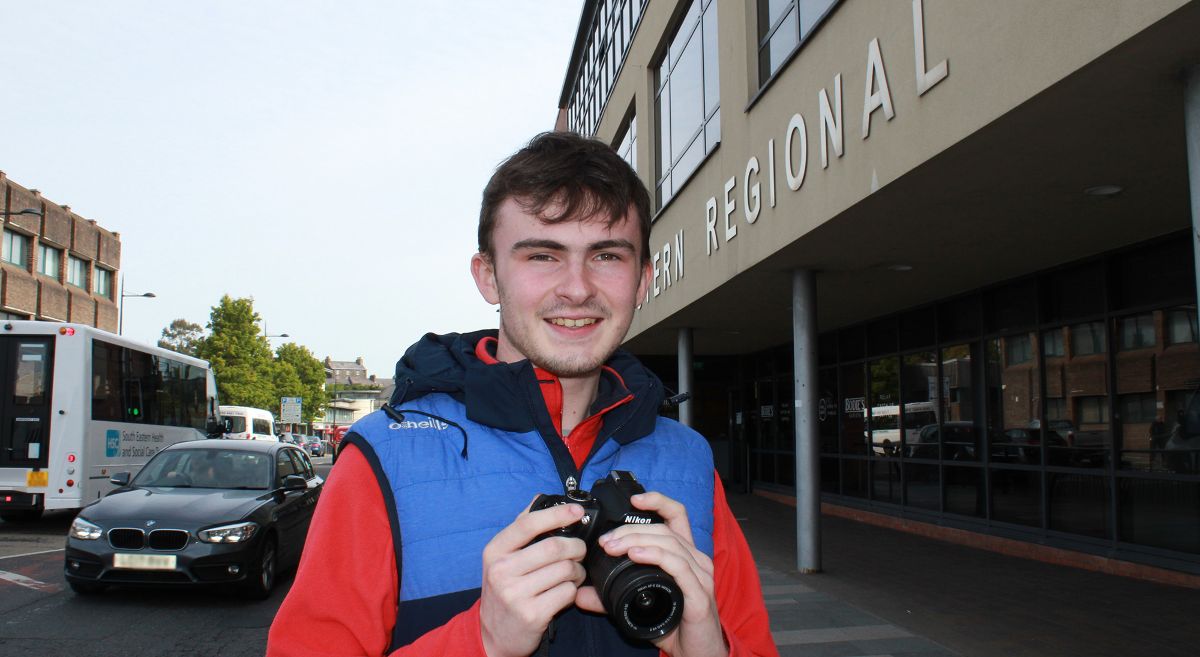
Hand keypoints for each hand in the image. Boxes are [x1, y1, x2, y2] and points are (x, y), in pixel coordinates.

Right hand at [479, 499, 588, 656]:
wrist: (494, 634)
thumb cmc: (504, 589)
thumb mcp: (502, 557)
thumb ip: (521, 528)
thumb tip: (540, 498)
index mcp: (495, 551)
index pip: (528, 524)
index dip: (557, 514)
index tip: (577, 511)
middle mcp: (501, 571)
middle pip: (555, 547)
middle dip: (576, 547)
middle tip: (579, 552)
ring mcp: (515, 594)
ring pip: (566, 570)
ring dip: (578, 571)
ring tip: (573, 574)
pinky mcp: (532, 614)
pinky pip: (567, 592)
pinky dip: (573, 590)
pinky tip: (565, 591)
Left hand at [575, 492, 726, 656]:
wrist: (697, 655)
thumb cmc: (674, 626)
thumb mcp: (638, 606)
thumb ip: (609, 598)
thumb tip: (580, 593)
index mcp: (685, 556)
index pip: (677, 516)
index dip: (658, 501)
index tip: (634, 500)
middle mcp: (696, 560)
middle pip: (664, 528)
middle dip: (630, 529)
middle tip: (605, 541)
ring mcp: (700, 576)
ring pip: (669, 542)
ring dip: (636, 540)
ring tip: (613, 547)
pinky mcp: (699, 594)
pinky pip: (677, 565)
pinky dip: (654, 555)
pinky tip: (635, 555)